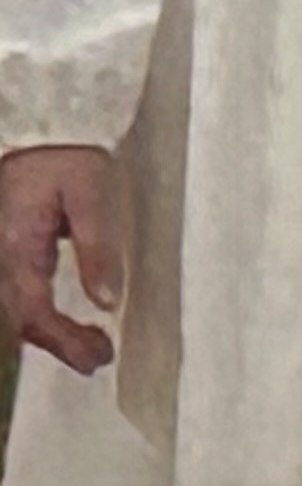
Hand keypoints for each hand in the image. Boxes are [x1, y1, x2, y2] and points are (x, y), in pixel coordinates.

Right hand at [0, 145, 126, 375]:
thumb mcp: (89, 194)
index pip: (34, 312)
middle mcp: (2, 258)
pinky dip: (41, 315)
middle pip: (21, 320)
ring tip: (93, 346)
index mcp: (18, 248)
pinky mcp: (10, 251)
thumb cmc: (65, 156)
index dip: (64, 340)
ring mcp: (2, 256)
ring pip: (17, 311)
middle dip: (60, 344)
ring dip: (51, 333)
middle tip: (100, 358)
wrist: (38, 127)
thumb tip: (107, 301)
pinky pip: (19, 293)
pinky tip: (67, 322)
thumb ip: (95, 247)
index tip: (100, 354)